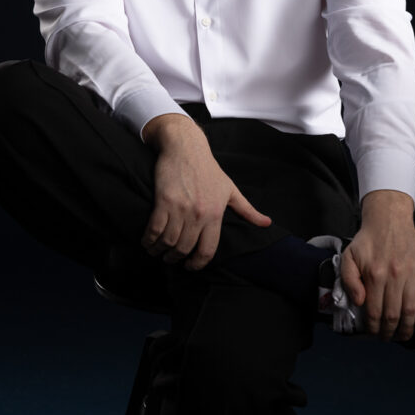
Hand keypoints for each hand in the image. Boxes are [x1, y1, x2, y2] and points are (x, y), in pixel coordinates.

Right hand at [141, 113, 271, 269]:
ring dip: (160, 251)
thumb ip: (247, 210)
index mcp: (215, 214)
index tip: (191, 266)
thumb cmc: (208, 169)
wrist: (186, 147)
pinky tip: (147, 242)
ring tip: (157, 251)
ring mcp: (180, 208)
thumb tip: (267, 223)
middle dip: (176, 259)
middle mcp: (198, 214)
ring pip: (168, 242)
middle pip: (185, 249)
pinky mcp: (163, 201)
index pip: (208, 250)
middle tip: (171, 259)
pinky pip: (154, 229)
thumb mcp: (230, 189)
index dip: (198, 264)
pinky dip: (148, 240)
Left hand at [340, 190, 414, 340]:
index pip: (374, 312)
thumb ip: (349, 281)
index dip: (373, 327)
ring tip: (403, 335)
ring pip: (411, 309)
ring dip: (407, 328)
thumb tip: (360, 303)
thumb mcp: (349, 257)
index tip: (373, 333)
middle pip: (394, 315)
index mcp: (374, 275)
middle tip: (387, 337)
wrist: (389, 219)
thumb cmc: (367, 241)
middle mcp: (394, 276)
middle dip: (390, 332)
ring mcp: (412, 273)